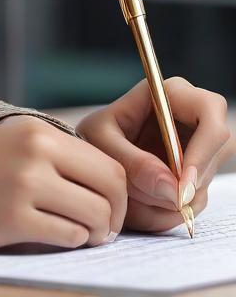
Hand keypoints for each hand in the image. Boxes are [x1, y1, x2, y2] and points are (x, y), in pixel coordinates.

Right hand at [0, 114, 127, 250]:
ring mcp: (24, 185)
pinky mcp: (13, 219)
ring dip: (95, 233)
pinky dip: (70, 241)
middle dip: (116, 215)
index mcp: (35, 130)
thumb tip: (108, 183)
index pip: (107, 161)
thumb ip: (51, 154)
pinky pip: (69, 236)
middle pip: (111, 188)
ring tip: (79, 235)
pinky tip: (51, 236)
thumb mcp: (8, 144)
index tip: (108, 208)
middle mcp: (34, 151)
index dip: (119, 192)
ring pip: (96, 216)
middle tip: (102, 229)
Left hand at [76, 76, 234, 232]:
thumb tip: (173, 188)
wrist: (87, 155)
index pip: (209, 109)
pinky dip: (166, 210)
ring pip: (205, 180)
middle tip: (150, 194)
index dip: (205, 145)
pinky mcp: (193, 173)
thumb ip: (134, 162)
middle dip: (185, 180)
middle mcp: (190, 116)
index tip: (184, 180)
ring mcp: (197, 146)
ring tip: (132, 192)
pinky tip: (139, 201)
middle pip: (216, 150)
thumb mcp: (101, 142)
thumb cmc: (92, 136)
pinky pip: (195, 199)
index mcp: (168, 93)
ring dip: (170, 198)